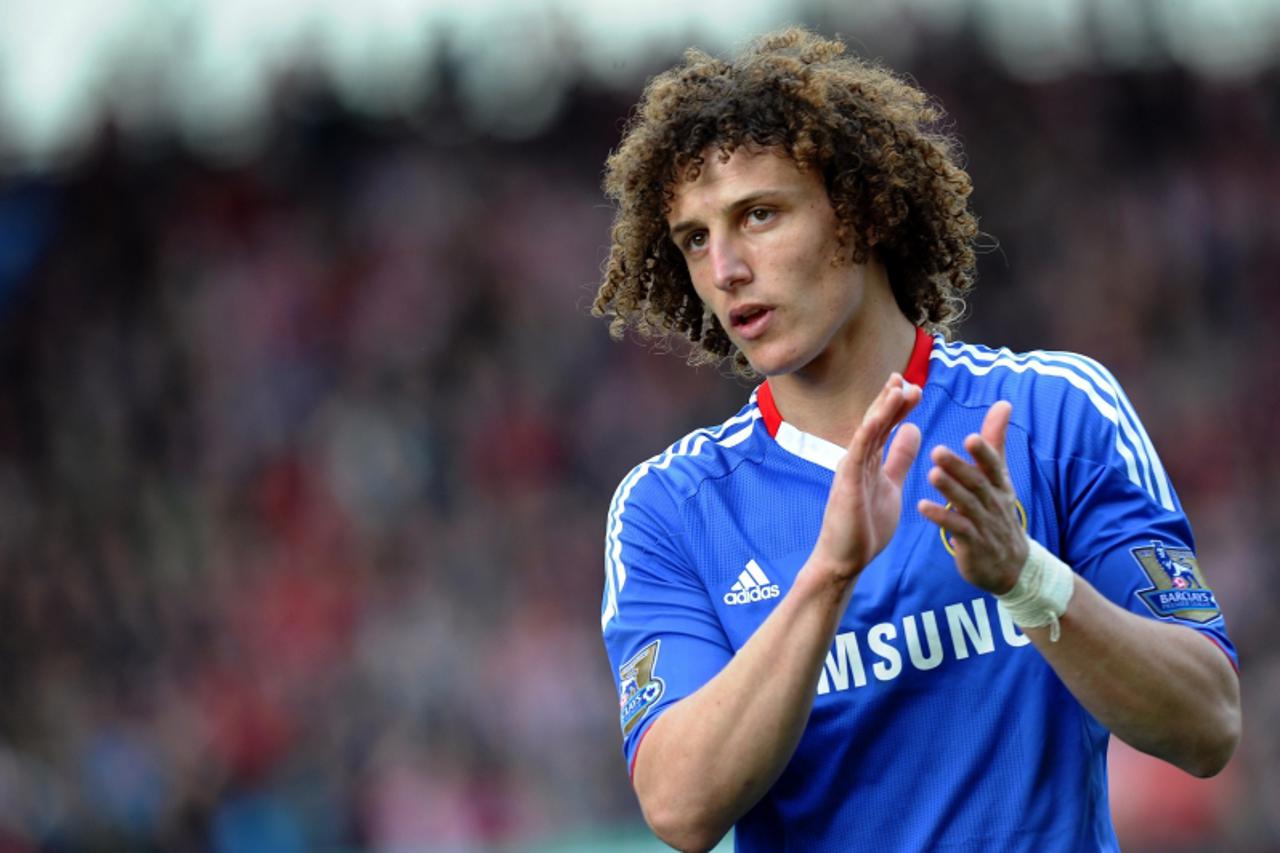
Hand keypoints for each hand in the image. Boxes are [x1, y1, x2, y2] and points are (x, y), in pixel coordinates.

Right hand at [812, 373, 921, 581]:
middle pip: (875, 422)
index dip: (897, 405)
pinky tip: (878, 417)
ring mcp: (850, 469)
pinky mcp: (846, 482)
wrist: (845, 560)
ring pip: (868, 431)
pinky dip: (867, 432)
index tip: (912, 387)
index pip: (885, 426)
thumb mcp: (891, 485)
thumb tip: (914, 431)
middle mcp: (858, 459)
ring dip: (882, 408)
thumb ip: (900, 459)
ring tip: (898, 387)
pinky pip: (858, 452)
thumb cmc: (865, 527)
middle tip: (905, 378)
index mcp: (869, 460)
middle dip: (890, 399)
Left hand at [917, 400, 1027, 593]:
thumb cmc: (997, 512)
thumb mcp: (999, 477)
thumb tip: (1003, 403)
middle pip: (977, 483)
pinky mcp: (972, 543)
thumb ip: (995, 442)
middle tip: (937, 451)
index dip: (984, 452)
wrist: (1008, 565)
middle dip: (959, 467)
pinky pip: (956, 529)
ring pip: (966, 504)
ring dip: (949, 489)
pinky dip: (941, 517)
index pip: (994, 465)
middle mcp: (994, 502)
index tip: (972, 437)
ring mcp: (984, 524)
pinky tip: (922, 507)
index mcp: (999, 484)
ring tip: (931, 474)